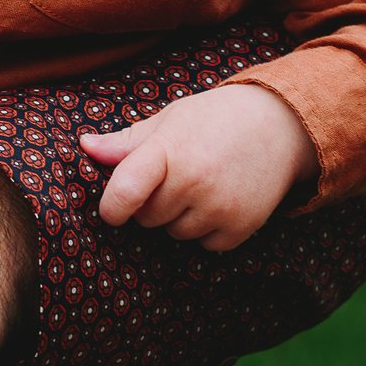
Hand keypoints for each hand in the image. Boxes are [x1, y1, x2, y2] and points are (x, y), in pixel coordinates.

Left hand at [79, 83, 317, 251]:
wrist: (281, 125)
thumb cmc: (214, 119)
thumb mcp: (170, 120)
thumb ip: (126, 142)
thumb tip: (85, 147)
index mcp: (169, 149)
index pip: (125, 191)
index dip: (111, 207)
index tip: (112, 209)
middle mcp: (194, 181)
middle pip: (147, 217)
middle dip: (152, 203)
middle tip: (176, 175)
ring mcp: (219, 207)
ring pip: (174, 234)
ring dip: (180, 218)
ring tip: (202, 184)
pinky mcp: (241, 227)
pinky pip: (204, 246)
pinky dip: (207, 231)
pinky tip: (220, 200)